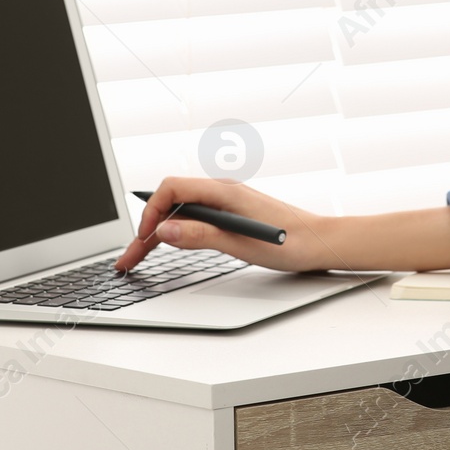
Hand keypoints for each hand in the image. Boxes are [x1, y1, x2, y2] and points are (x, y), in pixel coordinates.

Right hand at [113, 177, 339, 272]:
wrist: (321, 243)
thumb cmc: (291, 242)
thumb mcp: (241, 244)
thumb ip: (202, 236)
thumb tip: (164, 231)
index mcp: (224, 191)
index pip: (172, 189)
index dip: (151, 212)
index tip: (143, 239)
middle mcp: (222, 192)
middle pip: (172, 203)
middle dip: (147, 229)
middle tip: (129, 260)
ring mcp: (227, 203)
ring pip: (181, 213)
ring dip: (159, 233)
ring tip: (138, 258)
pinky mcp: (232, 215)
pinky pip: (195, 218)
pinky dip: (178, 233)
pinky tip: (167, 247)